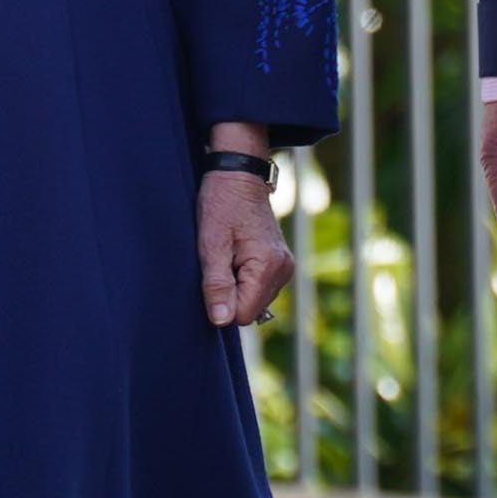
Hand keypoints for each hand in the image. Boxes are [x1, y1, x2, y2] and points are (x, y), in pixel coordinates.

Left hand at [200, 125, 292, 326]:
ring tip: (228, 255)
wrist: (239, 176)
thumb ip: (217, 284)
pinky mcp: (281, 264)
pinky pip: (259, 289)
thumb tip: (221, 320)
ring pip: (255, 301)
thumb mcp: (211, 244)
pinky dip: (244, 280)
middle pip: (250, 309)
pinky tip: (236, 256)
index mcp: (268, 266)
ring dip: (236, 286)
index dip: (221, 302)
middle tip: (219, 260)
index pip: (243, 314)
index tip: (213, 274)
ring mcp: (285, 267)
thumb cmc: (222, 204)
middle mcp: (284, 270)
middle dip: (230, 294)